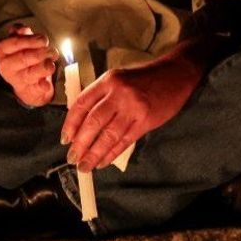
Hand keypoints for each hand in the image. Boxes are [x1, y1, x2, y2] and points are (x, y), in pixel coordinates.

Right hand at [0, 24, 55, 107]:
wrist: (27, 83)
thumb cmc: (24, 56)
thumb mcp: (21, 42)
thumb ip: (22, 33)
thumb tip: (22, 29)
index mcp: (2, 51)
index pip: (15, 43)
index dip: (32, 40)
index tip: (44, 40)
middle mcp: (7, 67)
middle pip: (25, 57)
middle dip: (42, 52)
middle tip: (52, 51)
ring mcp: (17, 80)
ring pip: (32, 72)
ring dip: (46, 66)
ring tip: (52, 62)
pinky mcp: (29, 92)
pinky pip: (37, 88)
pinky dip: (43, 85)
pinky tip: (46, 83)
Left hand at [61, 52, 203, 171]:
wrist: (176, 74)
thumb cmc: (144, 78)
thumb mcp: (118, 79)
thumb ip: (100, 97)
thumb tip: (81, 123)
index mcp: (108, 81)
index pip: (82, 104)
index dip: (70, 124)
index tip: (65, 139)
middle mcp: (119, 93)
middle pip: (93, 122)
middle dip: (80, 143)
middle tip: (72, 158)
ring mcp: (133, 107)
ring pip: (108, 135)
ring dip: (94, 154)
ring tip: (84, 166)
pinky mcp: (146, 120)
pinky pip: (125, 141)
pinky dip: (112, 153)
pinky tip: (103, 162)